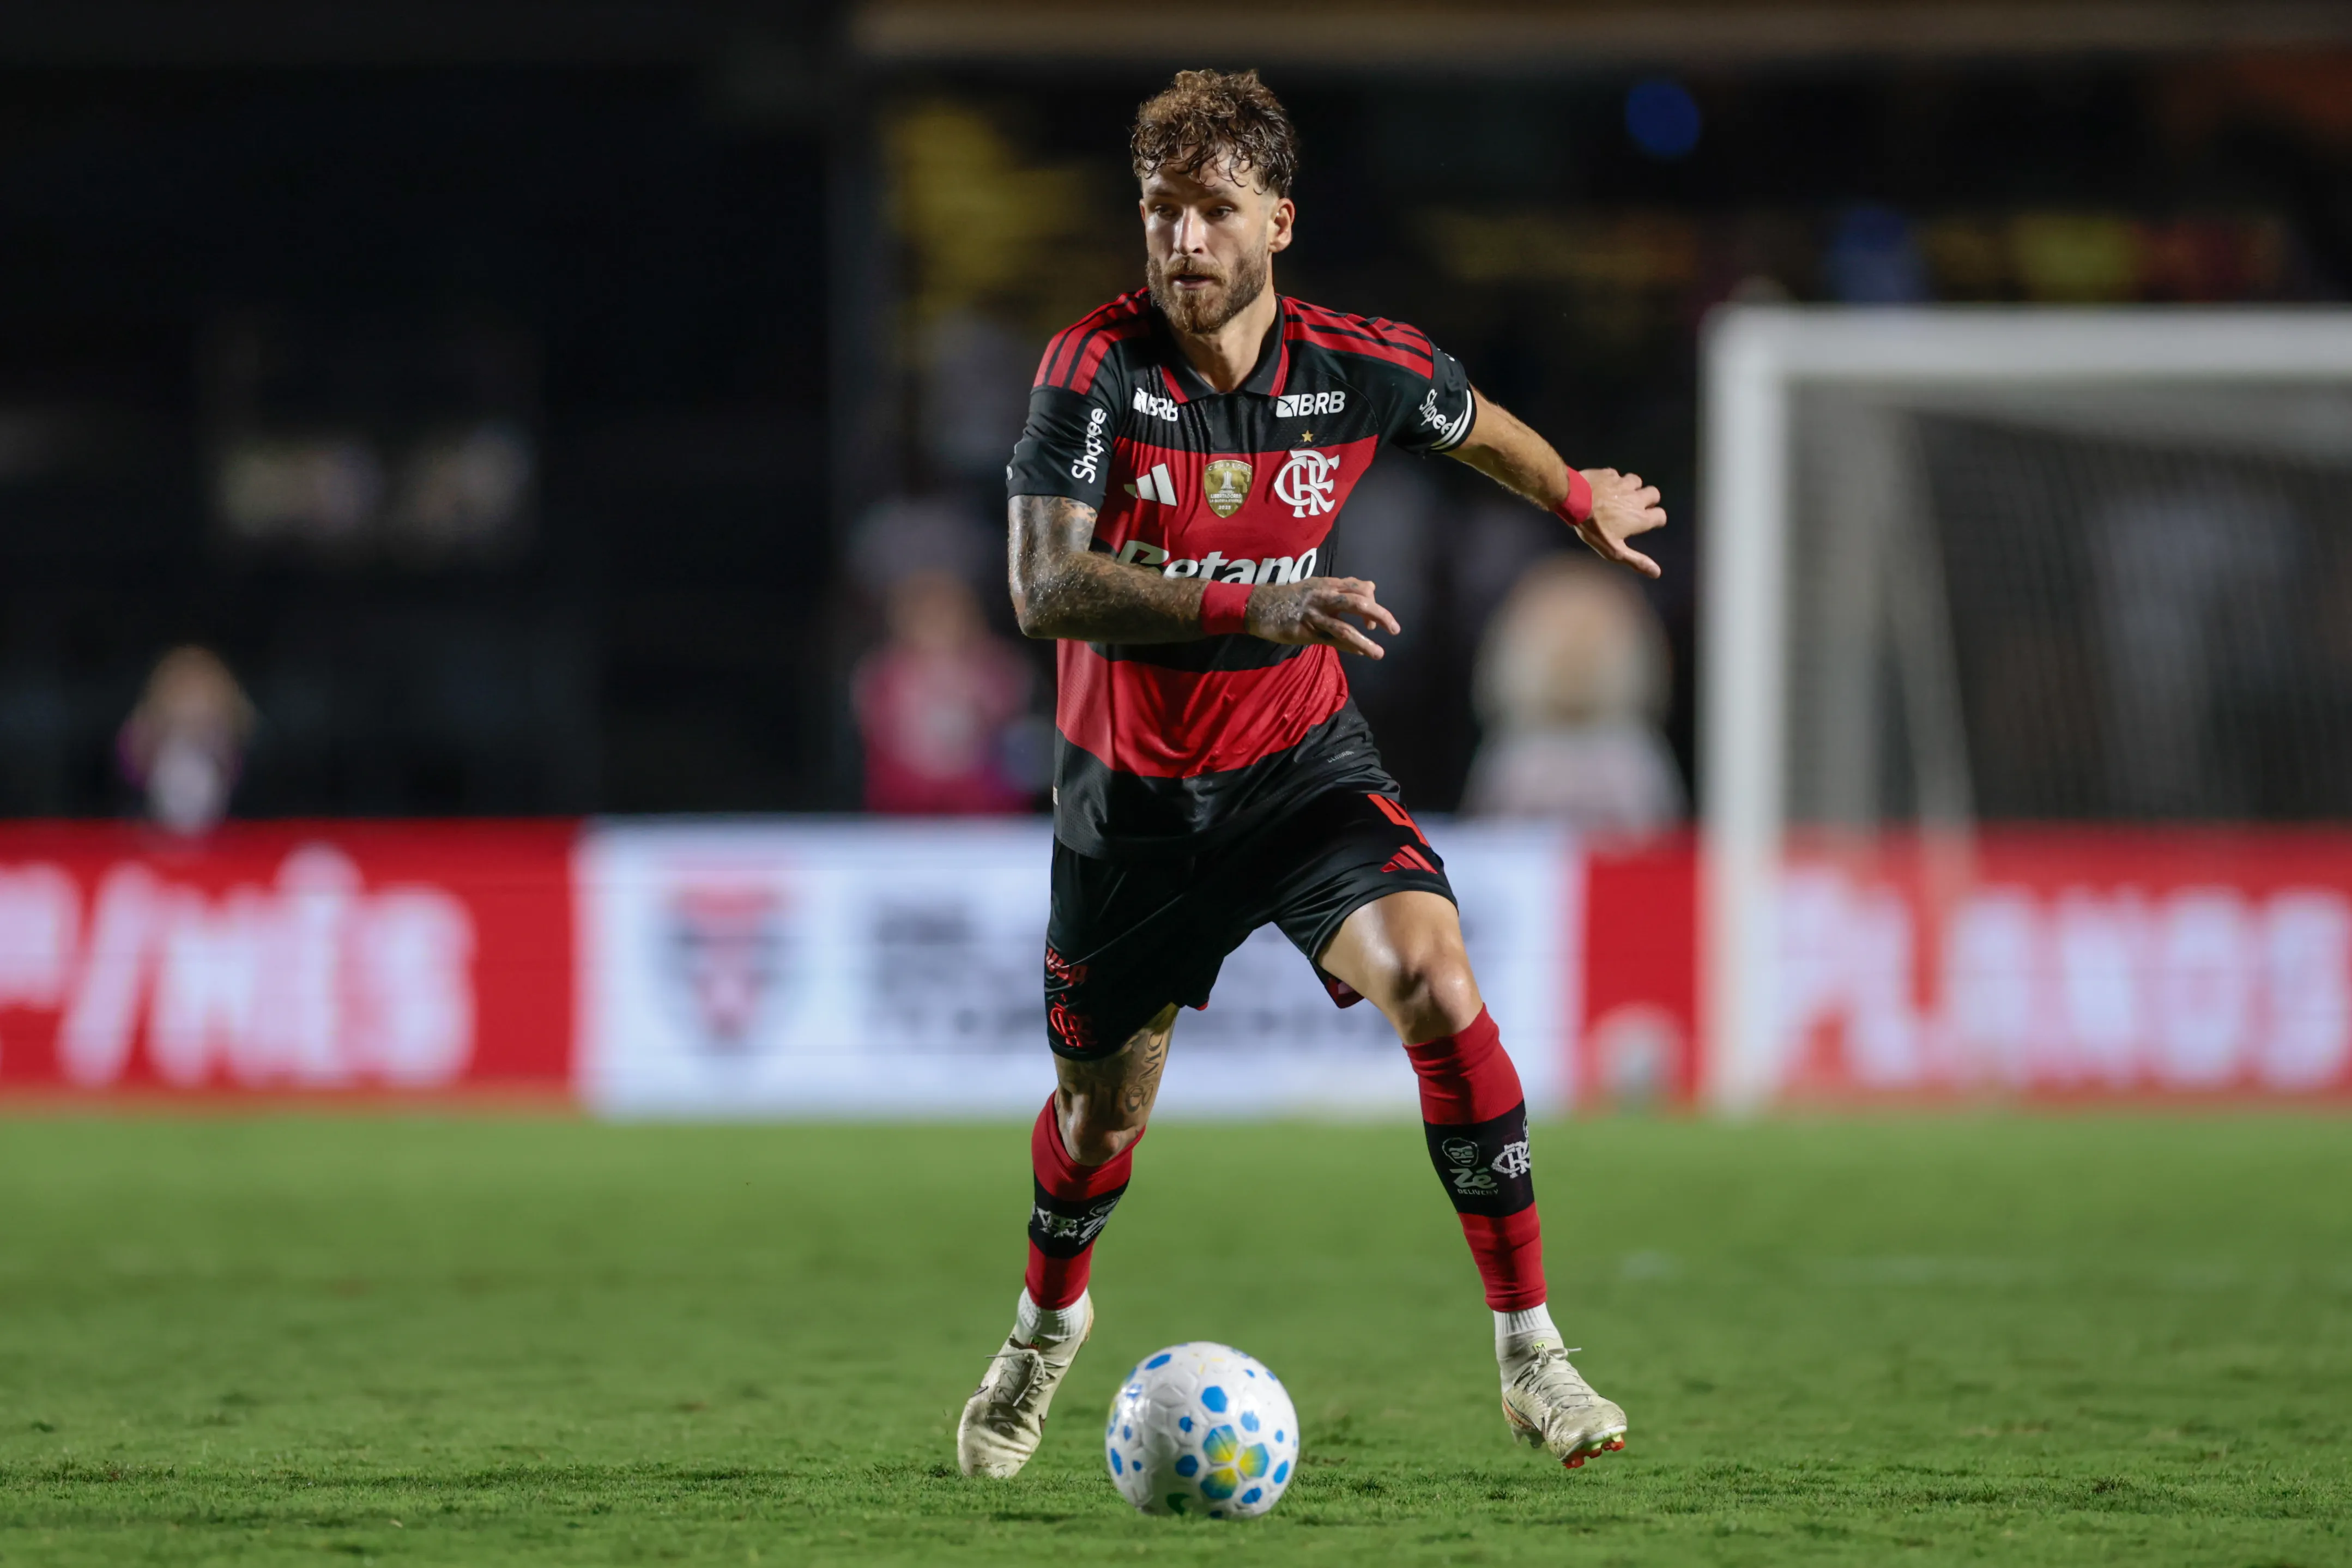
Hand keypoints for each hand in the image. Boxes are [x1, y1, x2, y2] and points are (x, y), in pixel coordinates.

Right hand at [1245, 576, 1400, 657]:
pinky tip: (1361, 653)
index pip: (1361, 587)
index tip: (1373, 621)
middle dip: (1380, 616)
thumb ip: (1340, 591)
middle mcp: (1324, 596)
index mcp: (1329, 584)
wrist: (1259, 606)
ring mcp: (1315, 615)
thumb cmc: (1291, 598)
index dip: (1374, 601)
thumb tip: (1369, 591)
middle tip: (1395, 629)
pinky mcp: (1305, 631)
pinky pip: (1331, 640)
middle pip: (1359, 602)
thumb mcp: (1316, 587)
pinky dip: (1349, 647)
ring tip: (1379, 654)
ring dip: (1365, 642)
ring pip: (1345, 627)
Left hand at [1573, 468, 1666, 578]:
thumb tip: (1657, 573)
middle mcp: (1637, 499)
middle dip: (1648, 499)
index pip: (1661, 516)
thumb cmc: (1594, 529)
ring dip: (1631, 487)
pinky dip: (1612, 480)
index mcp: (1640, 518)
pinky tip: (1603, 487)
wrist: (1574, 501)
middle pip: (1654, 494)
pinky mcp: (1610, 473)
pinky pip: (1616, 474)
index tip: (1647, 522)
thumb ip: (1636, 561)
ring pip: (1637, 480)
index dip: (1656, 519)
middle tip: (1635, 506)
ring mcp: (1623, 484)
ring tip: (1619, 495)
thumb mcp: (1613, 550)